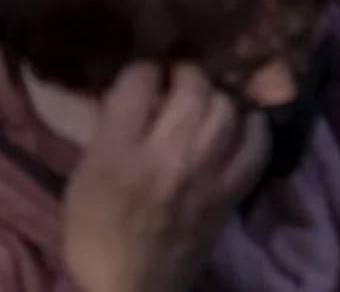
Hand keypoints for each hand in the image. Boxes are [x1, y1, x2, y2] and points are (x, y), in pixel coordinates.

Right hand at [61, 63, 268, 291]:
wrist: (129, 291)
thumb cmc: (94, 233)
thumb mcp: (83, 175)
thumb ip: (107, 130)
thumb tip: (134, 93)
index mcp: (119, 150)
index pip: (140, 79)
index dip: (141, 70)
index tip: (141, 77)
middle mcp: (166, 157)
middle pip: (192, 87)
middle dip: (183, 75)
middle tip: (175, 84)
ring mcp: (204, 176)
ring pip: (225, 109)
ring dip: (215, 97)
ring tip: (204, 102)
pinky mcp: (228, 196)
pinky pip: (255, 148)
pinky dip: (252, 128)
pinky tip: (242, 122)